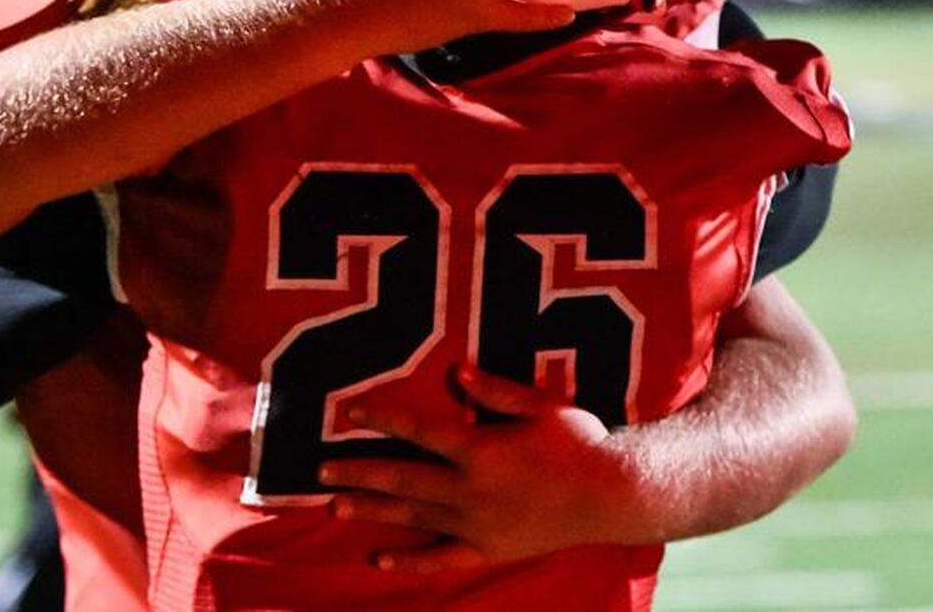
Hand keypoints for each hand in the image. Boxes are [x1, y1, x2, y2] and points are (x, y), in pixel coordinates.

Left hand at [318, 364, 643, 572]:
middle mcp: (468, 489)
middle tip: (320, 471)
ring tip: (335, 505)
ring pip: (412, 516)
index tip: (351, 413)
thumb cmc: (578, 443)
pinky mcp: (487, 548)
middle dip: (359, 473)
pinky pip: (440, 556)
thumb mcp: (538, 405)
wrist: (611, 496)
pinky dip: (409, 558)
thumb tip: (455, 374)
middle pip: (402, 478)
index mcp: (478, 448)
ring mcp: (475, 523)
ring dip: (371, 510)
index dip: (383, 419)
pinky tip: (379, 558)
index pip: (419, 430)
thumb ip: (494, 391)